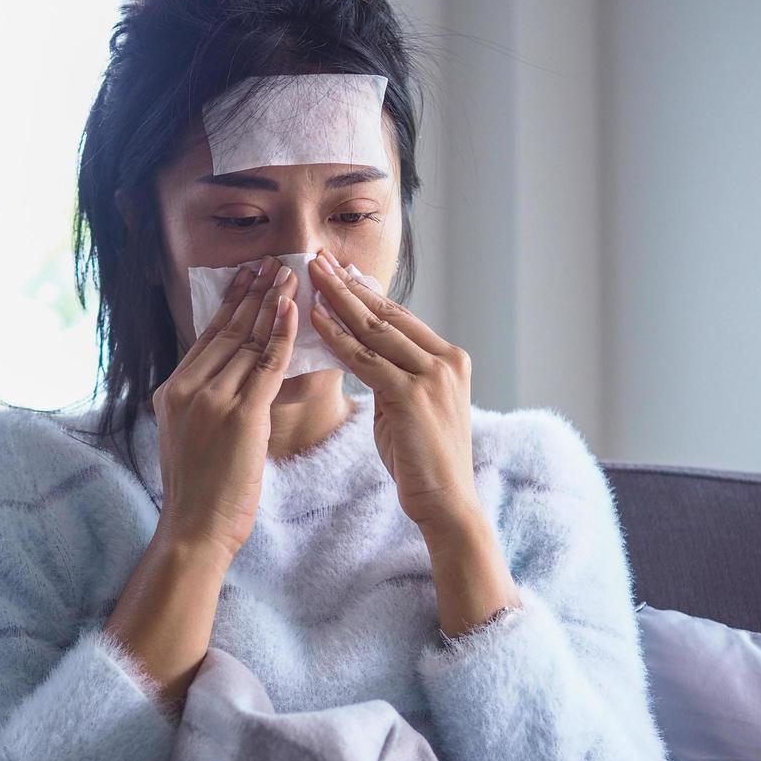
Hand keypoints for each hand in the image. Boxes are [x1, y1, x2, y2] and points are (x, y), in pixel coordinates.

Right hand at [152, 255, 298, 560]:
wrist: (193, 529)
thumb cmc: (199, 494)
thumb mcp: (191, 438)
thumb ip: (206, 405)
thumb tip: (230, 385)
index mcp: (173, 391)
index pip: (207, 337)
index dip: (231, 304)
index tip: (247, 277)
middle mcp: (188, 388)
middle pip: (227, 330)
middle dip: (252, 293)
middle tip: (272, 262)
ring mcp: (212, 400)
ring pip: (248, 340)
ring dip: (272, 303)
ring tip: (289, 274)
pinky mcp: (240, 416)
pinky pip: (267, 365)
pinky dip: (282, 334)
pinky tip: (294, 310)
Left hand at [305, 248, 479, 532]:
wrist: (446, 501)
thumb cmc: (423, 461)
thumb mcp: (409, 408)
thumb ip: (392, 378)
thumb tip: (364, 355)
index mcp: (450, 359)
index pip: (401, 317)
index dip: (366, 292)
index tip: (339, 270)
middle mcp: (445, 361)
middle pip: (387, 314)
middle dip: (348, 284)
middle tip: (319, 258)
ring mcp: (432, 377)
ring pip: (375, 330)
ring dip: (338, 299)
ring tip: (310, 275)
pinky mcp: (412, 396)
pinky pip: (365, 359)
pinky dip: (337, 337)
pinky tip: (314, 318)